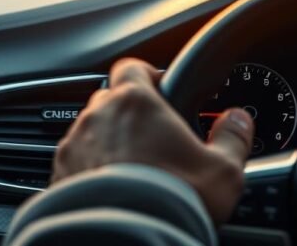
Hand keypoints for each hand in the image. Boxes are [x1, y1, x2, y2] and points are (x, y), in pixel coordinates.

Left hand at [52, 58, 254, 222]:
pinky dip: (88, 171)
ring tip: (131, 171)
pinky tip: (109, 192)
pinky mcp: (56, 175)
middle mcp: (96, 116)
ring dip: (107, 143)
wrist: (124, 237)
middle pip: (110, 100)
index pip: (133, 67)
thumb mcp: (223, 171)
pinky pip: (74, 163)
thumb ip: (233, 138)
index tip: (163, 89)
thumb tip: (239, 120)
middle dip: (130, 114)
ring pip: (90, 132)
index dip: (149, 76)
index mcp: (135, 102)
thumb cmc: (173, 201)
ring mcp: (72, 146)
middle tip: (153, 139)